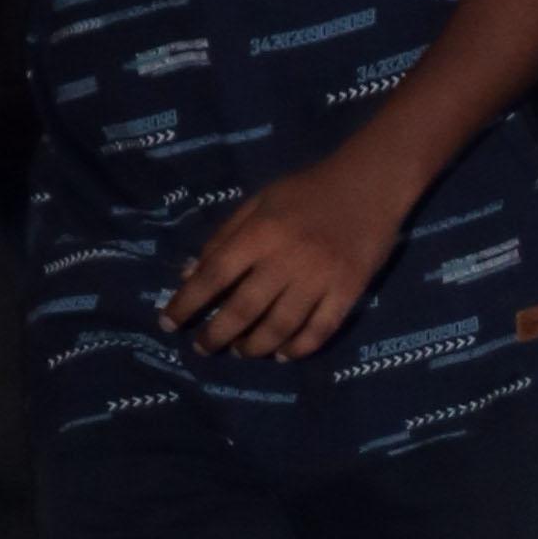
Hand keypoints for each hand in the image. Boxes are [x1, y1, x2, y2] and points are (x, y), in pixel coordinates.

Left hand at [161, 148, 409, 363]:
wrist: (369, 184)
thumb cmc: (307, 190)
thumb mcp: (258, 201)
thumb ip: (224, 237)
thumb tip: (189, 276)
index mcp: (260, 233)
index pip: (213, 275)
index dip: (186, 303)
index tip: (168, 324)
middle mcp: (287, 260)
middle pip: (243, 309)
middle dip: (216, 335)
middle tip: (203, 347)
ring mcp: (320, 279)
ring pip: (280, 327)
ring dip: (254, 346)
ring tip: (241, 351)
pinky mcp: (348, 292)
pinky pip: (320, 331)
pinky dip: (298, 348)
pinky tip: (281, 354)